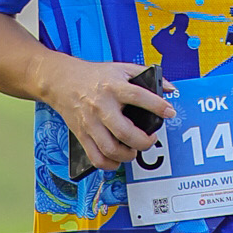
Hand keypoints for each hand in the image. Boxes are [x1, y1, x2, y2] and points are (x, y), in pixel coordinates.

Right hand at [54, 58, 176, 172]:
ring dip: (128, 155)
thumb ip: (146, 75)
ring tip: (134, 150)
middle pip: (125, 132)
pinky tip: (118, 159)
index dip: (158, 106)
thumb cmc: (94, 76)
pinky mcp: (82, 134)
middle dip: (143, 141)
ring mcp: (90, 122)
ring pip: (111, 149)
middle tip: (149, 139)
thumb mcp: (121, 68)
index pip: (139, 96)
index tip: (169, 112)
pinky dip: (110, 164)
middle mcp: (101, 106)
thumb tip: (170, 89)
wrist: (61, 80)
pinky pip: (96, 158)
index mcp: (113, 87)